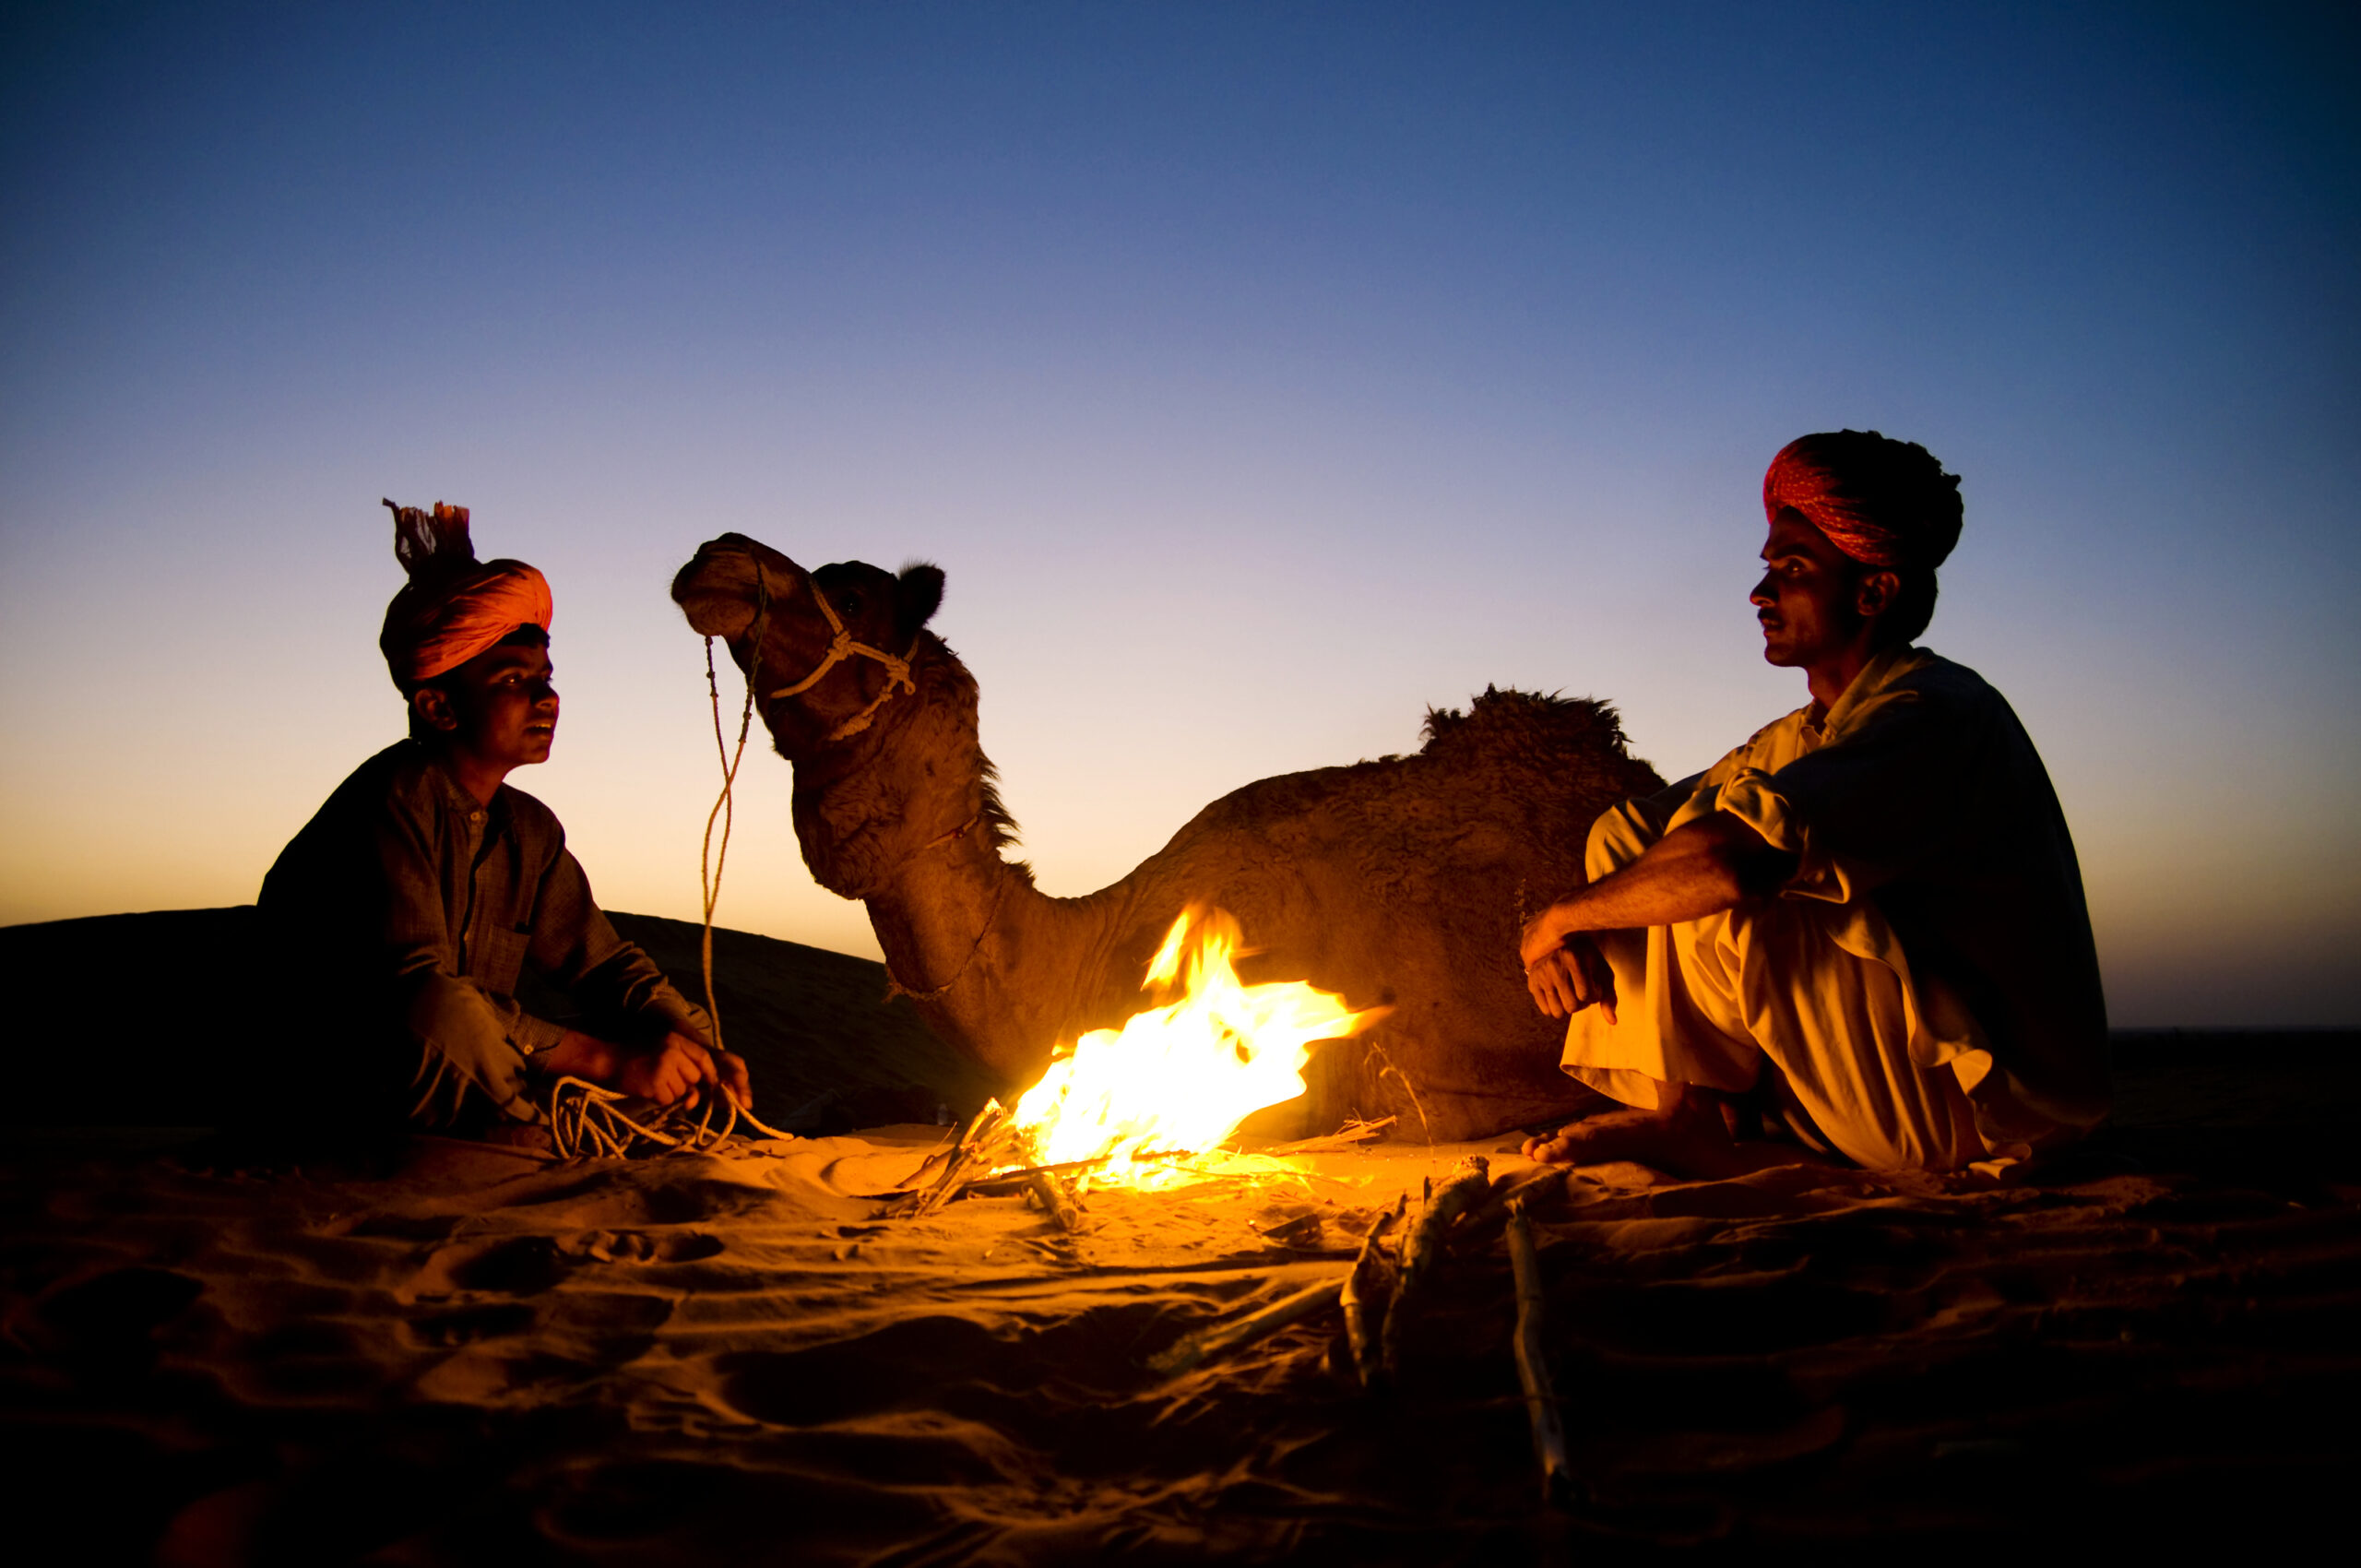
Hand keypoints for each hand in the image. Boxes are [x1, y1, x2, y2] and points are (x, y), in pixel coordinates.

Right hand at [617, 1031, 750, 1111]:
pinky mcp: (655, 1082)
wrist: (607, 1061)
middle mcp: (672, 1051)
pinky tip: (646, 1089)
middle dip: (684, 1084)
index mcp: (676, 1040)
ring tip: (652, 1082)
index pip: (703, 1057)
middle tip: (664, 1080)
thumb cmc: (636, 1058)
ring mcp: (664, 1066)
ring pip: (681, 1091)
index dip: (708, 1072)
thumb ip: (683, 1065)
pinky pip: (668, 1100)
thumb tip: (702, 1090)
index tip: (709, 1083)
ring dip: (669, 1092)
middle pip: (694, 1077)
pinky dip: (659, 1099)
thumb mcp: (662, 1051)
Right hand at [1524, 933, 1616, 1023]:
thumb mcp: (1601, 970)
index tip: (1595, 984)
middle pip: (1572, 1006)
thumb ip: (1609, 995)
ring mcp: (1540, 974)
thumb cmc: (1587, 958)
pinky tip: (1561, 993)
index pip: (1587, 995)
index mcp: (1573, 959)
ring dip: (1568, 1007)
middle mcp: (1554, 966)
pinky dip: (1556, 1006)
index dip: (1595, 994)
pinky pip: (1545, 1010)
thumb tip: (1612, 1021)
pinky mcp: (1532, 981)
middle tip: (1583, 990)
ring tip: (1572, 993)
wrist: (1561, 940)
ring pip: (1557, 1012)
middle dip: (1582, 1003)